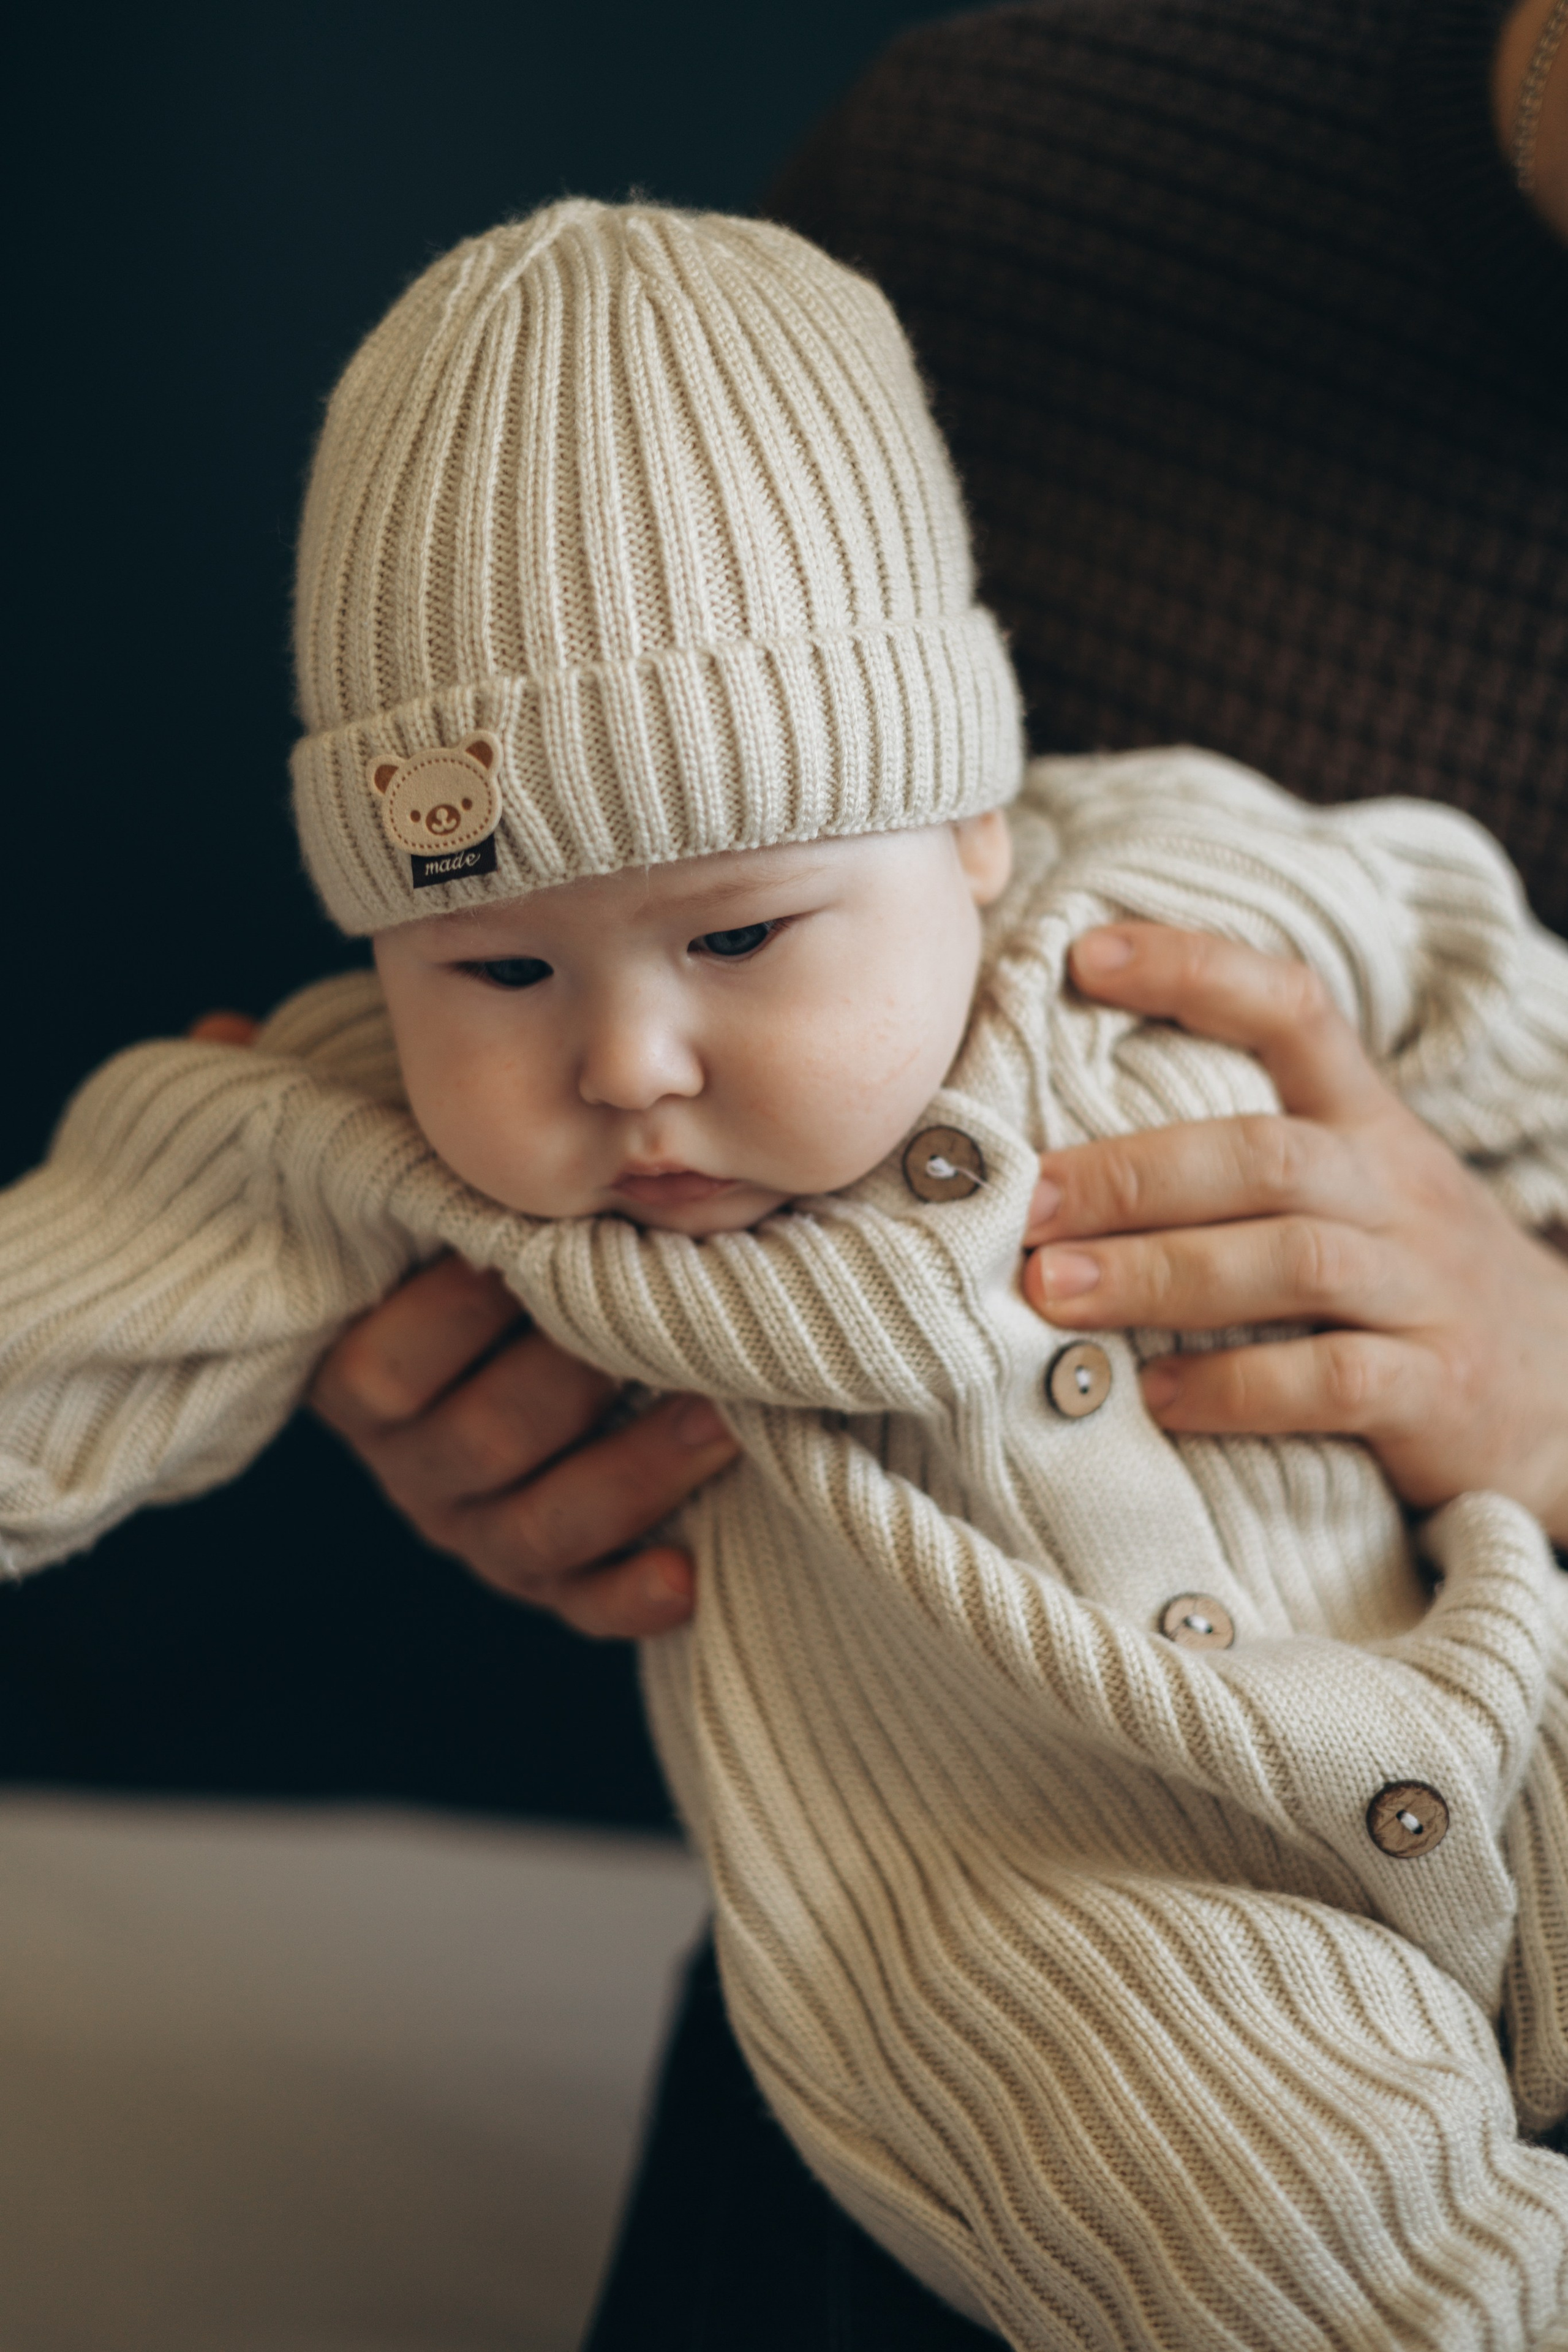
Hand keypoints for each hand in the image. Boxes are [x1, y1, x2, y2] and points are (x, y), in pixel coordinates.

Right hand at [188, 1010, 734, 1633]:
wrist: (491, 1353)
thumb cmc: (443, 1245)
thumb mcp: (380, 1180)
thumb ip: (321, 1118)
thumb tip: (218, 1034)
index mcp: (358, 1373)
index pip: (394, 1363)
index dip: (460, 1313)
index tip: (530, 1252)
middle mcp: (412, 1462)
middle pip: (482, 1442)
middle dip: (571, 1384)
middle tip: (657, 1321)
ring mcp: (476, 1525)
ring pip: (541, 1528)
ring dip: (631, 1478)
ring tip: (716, 1419)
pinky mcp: (543, 1575)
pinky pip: (578, 1603)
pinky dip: (628, 1596)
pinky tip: (687, 1576)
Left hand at [1021, 926, 1567, 1541]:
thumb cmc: (1409, 1287)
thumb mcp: (1356, 1194)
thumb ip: (1239, 1163)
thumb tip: (1056, 1158)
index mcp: (1370, 1125)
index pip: (1293, 1009)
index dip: (1193, 969)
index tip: (1083, 956)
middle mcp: (1399, 1193)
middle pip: (1265, 1154)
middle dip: (1132, 1173)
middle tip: (1028, 1199)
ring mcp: (1424, 1291)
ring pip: (1293, 1259)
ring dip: (1160, 1273)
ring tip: (1053, 1293)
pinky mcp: (1437, 1392)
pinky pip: (1333, 1380)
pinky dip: (1235, 1387)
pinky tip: (1156, 1395)